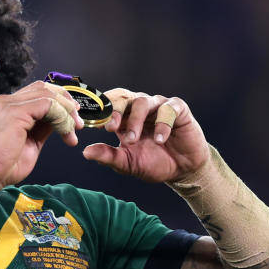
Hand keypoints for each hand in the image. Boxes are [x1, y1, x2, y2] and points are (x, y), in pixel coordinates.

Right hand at [0, 81, 82, 189]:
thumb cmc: (1, 166)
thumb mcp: (30, 143)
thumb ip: (42, 128)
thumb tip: (61, 121)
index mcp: (7, 107)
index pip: (38, 93)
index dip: (59, 102)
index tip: (72, 119)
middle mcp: (6, 102)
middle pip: (44, 88)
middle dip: (66, 103)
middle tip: (78, 123)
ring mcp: (9, 105)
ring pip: (48, 95)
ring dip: (66, 112)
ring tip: (73, 131)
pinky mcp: (15, 112)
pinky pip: (47, 105)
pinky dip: (61, 117)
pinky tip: (65, 132)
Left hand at [82, 89, 209, 182]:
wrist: (182, 170)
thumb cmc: (154, 163)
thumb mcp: (128, 163)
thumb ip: (108, 156)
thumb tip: (86, 152)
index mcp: (124, 119)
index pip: (108, 106)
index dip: (99, 112)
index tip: (89, 124)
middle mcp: (139, 108)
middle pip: (122, 98)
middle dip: (115, 111)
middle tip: (110, 128)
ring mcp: (158, 106)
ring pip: (142, 101)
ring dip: (136, 121)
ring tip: (134, 140)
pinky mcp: (178, 109)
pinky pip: (168, 109)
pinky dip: (162, 123)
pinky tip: (160, 139)